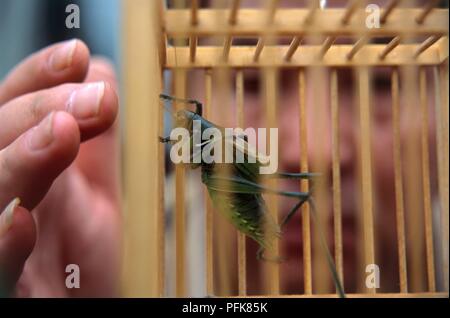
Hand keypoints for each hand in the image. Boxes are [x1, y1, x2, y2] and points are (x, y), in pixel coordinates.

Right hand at [0, 39, 120, 296]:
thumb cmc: (80, 263)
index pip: (9, 111)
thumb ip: (96, 145)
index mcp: (22, 174)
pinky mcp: (5, 288)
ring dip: (16, 157)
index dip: (37, 79)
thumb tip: (101, 75)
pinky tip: (21, 220)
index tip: (77, 57)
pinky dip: (0, 241)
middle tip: (93, 99)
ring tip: (59, 130)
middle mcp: (2, 198)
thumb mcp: (95, 195)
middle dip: (37, 109)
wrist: (84, 310)